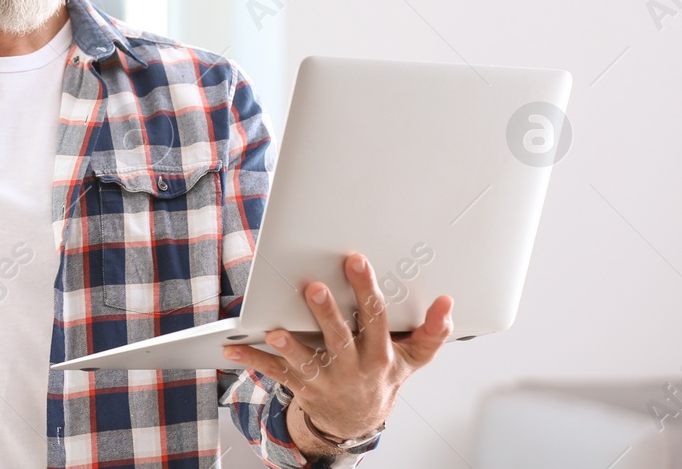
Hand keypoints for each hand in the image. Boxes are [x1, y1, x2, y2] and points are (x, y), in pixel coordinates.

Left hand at [222, 253, 453, 443]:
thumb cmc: (383, 376)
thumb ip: (432, 332)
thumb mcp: (413, 358)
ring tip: (273, 331)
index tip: (355, 260)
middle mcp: (353, 368)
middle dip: (326, 314)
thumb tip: (448, 303)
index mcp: (380, 354)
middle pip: (339, 339)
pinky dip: (253, 360)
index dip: (366, 289)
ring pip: (306, 362)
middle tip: (313, 288)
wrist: (359, 420)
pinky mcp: (302, 388)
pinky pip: (275, 373)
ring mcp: (326, 380)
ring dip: (289, 347)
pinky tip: (233, 349)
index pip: (374, 317)